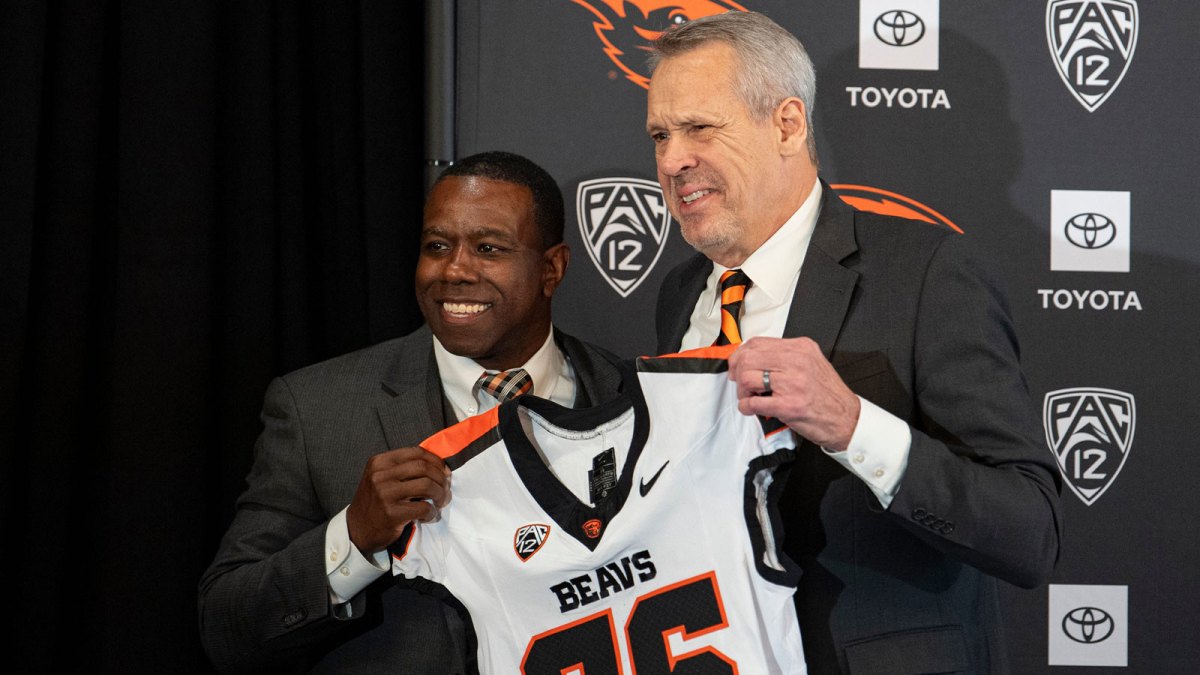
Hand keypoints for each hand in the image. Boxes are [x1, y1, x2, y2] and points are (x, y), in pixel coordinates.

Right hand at [346, 446, 450, 553]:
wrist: (357, 529)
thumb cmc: (375, 502)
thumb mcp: (381, 477)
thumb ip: (403, 468)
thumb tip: (439, 465)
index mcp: (380, 462)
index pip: (416, 452)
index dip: (436, 460)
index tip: (444, 471)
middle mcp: (380, 475)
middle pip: (423, 467)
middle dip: (440, 478)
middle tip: (445, 488)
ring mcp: (385, 494)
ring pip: (426, 485)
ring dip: (440, 494)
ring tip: (440, 502)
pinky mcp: (392, 513)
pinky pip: (423, 507)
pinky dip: (431, 512)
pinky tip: (428, 515)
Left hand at [727, 337, 860, 450]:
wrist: (847, 419)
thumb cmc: (827, 394)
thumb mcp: (810, 362)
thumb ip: (784, 356)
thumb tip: (752, 356)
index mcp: (800, 348)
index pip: (757, 343)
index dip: (740, 355)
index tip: (737, 364)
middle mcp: (796, 362)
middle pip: (748, 358)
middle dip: (737, 372)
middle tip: (740, 383)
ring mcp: (792, 383)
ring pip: (747, 378)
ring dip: (742, 392)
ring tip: (750, 398)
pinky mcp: (788, 405)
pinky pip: (753, 403)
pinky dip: (745, 407)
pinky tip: (751, 409)